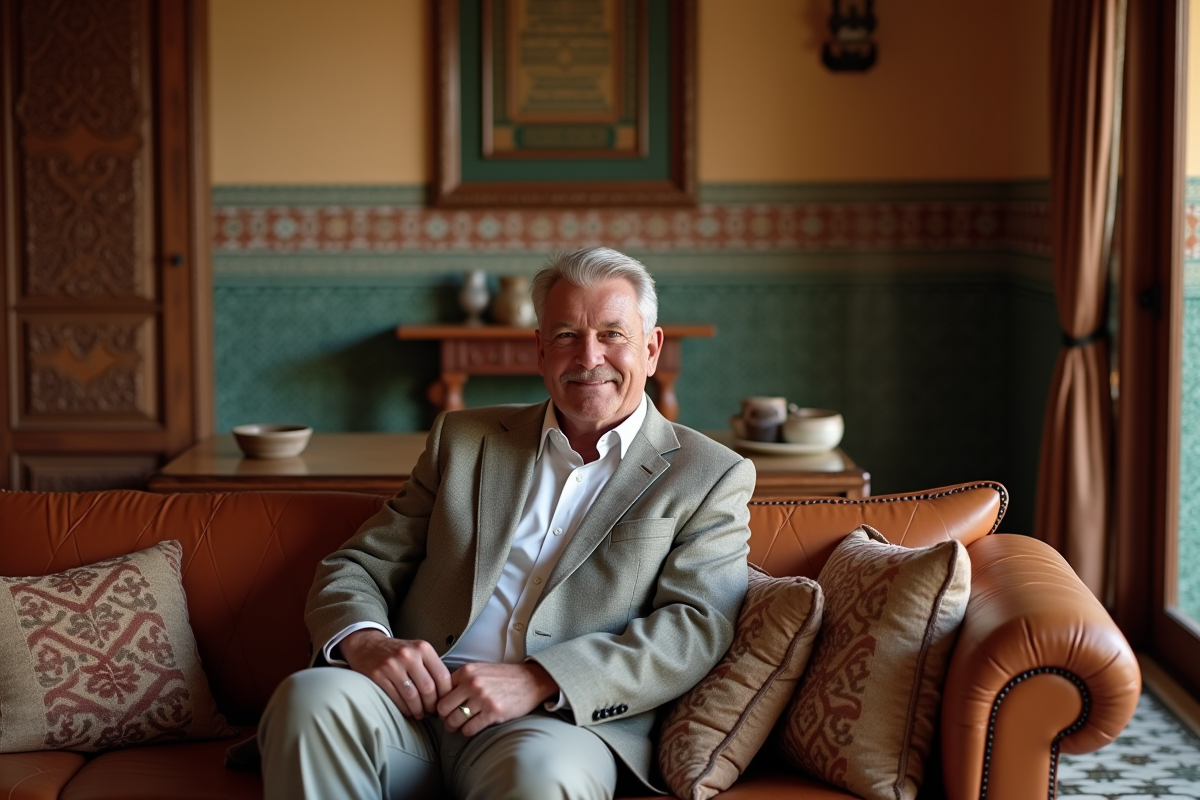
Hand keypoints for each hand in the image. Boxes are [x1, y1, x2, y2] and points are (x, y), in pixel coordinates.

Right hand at [339, 630, 451, 718]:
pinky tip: (408, 711)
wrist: (367, 645)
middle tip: (432, 712)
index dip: (446, 694)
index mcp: (423, 648)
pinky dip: (405, 709)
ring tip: (421, 714)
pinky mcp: (378, 675)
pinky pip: (396, 699)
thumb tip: (447, 693)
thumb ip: (431, 667)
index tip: (445, 702)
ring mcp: (392, 665)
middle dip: (432, 705)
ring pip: (412, 696)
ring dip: (419, 710)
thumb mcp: (417, 651)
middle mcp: (409, 655)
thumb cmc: (398, 652)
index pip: (442, 676)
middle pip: (428, 688)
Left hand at [437, 662, 557, 736]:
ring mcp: (483, 698)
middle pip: (443, 708)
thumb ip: (462, 679)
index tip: (444, 709)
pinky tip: (472, 728)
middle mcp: (473, 683)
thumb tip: (441, 695)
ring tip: (458, 726)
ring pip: (454, 720)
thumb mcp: (481, 670)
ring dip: (454, 727)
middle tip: (448, 720)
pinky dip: (468, 731)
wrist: (531, 681)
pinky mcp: (493, 712)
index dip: (440, 702)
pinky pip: (469, 729)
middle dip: (444, 717)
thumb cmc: (504, 677)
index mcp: (467, 671)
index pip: (441, 691)